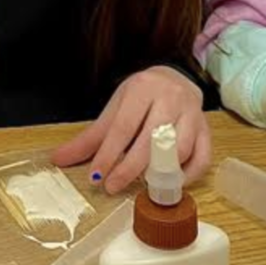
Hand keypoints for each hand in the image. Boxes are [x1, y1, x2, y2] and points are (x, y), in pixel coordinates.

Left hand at [51, 66, 210, 193]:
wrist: (175, 78)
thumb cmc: (141, 97)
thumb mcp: (114, 109)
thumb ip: (90, 137)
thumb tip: (58, 159)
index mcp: (142, 88)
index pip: (123, 126)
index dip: (109, 154)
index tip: (95, 177)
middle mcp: (171, 98)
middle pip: (151, 139)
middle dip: (130, 167)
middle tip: (112, 186)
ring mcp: (193, 114)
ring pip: (179, 149)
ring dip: (160, 172)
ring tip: (140, 186)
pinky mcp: (207, 129)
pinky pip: (202, 158)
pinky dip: (187, 176)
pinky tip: (169, 185)